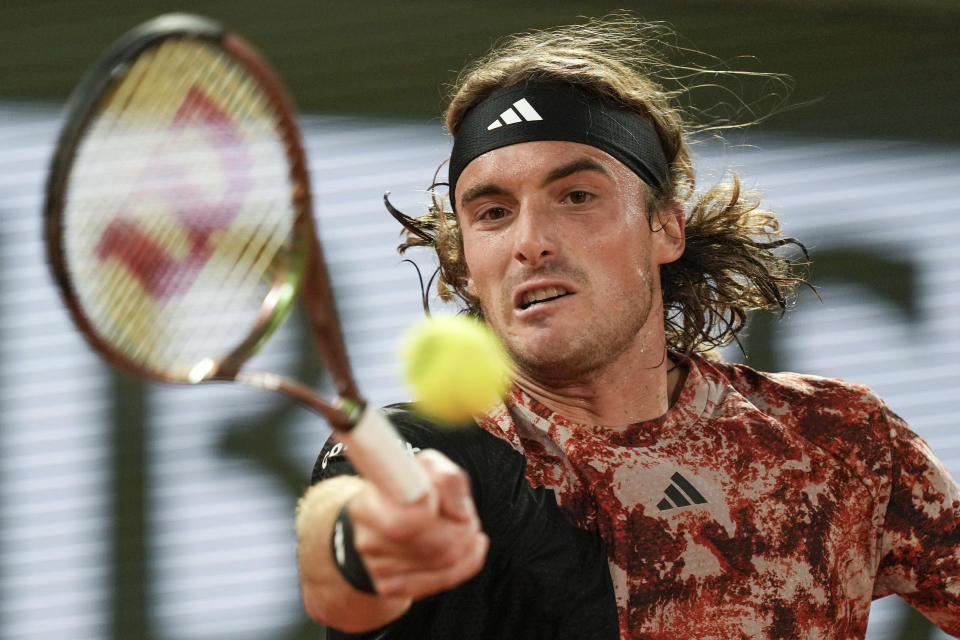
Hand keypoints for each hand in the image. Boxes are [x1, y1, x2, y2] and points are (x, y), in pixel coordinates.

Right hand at [347, 449, 488, 598]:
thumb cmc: (410, 487)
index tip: (435, 499)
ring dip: (467, 547)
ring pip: (443, 566)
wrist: (385, 516)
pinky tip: (465, 549)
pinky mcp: (389, 587)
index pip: (402, 523)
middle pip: (435, 547)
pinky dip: (464, 565)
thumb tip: (461, 515)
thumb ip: (448, 479)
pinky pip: (442, 581)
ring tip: (466, 529)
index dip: (428, 511)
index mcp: (368, 503)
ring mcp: (376, 568)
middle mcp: (367, 539)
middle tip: (468, 517)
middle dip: (463, 531)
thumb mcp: (428, 467)